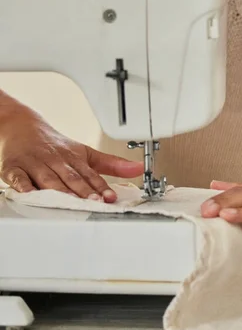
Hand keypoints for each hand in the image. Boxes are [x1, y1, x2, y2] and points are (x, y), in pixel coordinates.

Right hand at [0, 108, 143, 201]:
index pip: (90, 174)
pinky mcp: (14, 168)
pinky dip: (24, 185)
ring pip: (48, 179)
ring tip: (70, 202)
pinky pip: (18, 177)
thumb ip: (112, 164)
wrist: (23, 127)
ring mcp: (35, 164)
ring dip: (59, 190)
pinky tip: (31, 193)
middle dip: (83, 191)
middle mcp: (56, 160)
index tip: (111, 197)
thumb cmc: (57, 146)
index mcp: (74, 158)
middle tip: (95, 202)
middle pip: (71, 177)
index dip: (101, 186)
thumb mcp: (85, 152)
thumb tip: (138, 168)